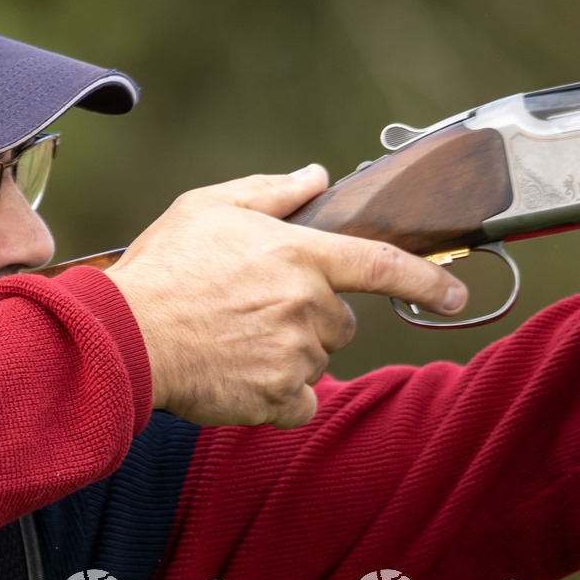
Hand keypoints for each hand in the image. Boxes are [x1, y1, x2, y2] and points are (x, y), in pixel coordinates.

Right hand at [104, 164, 465, 426]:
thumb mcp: (207, 208)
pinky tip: (239, 378)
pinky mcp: (276, 397)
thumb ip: (270, 194)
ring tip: (232, 343)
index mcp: (299, 254)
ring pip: (317, 361)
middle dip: (310, 319)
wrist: (123, 336)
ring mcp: (294, 355)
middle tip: (253, 313)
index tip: (456, 295)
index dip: (427, 281)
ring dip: (288, 356)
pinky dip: (278, 396)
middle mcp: (306, 305)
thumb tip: (316, 177)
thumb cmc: (160, 269)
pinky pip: (300, 402)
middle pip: (341, 323)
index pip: (383, 264)